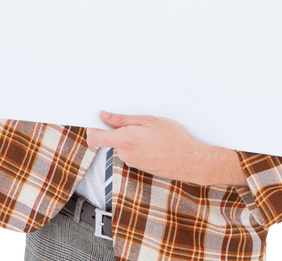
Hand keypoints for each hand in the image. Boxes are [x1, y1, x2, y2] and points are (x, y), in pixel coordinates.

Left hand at [85, 111, 206, 182]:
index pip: (96, 138)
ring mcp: (132, 162)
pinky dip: (138, 145)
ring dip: (131, 136)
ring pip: (123, 145)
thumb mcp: (149, 121)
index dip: (92, 128)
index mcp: (125, 141)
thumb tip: (105, 116)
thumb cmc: (173, 139)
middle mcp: (125, 154)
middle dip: (120, 128)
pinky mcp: (140, 166)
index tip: (96, 119)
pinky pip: (132, 152)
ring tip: (151, 131)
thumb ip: (123, 120)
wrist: (189, 161)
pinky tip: (154, 141)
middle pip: (111, 139)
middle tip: (137, 120)